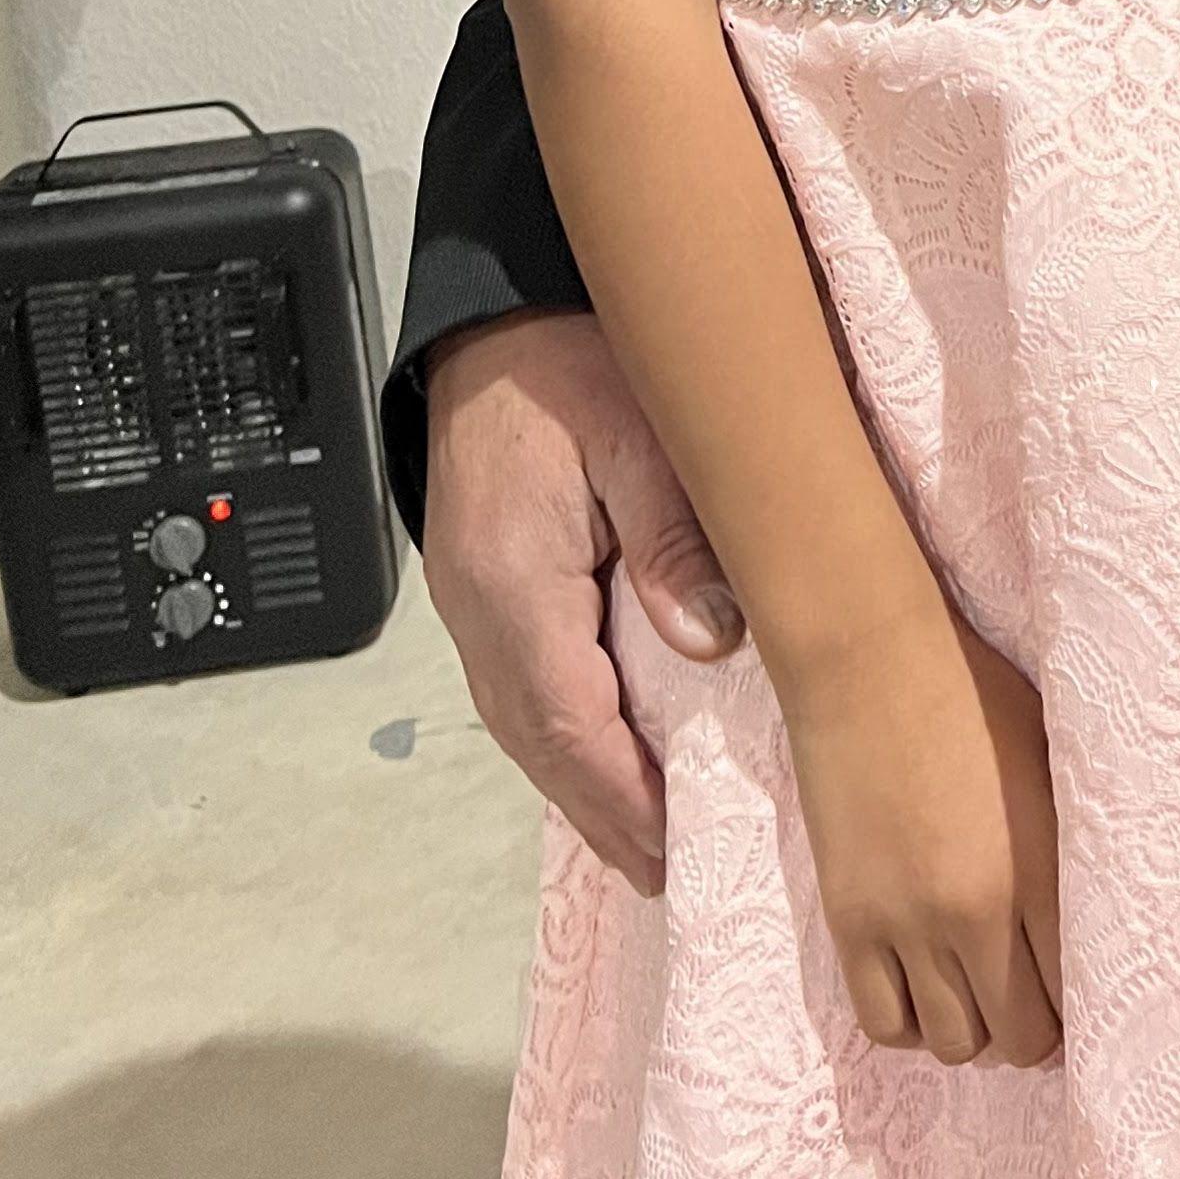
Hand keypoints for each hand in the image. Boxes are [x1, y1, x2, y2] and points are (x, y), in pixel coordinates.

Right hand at [421, 310, 740, 900]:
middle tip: (667, 871)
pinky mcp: (485, 579)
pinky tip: (609, 747)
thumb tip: (707, 643)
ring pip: (528, 716)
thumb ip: (674, 539)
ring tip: (646, 834)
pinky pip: (525, 679)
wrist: (499, 307)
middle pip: (539, 740)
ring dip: (584, 777)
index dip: (621, 796)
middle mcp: (478, 607)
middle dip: (603, 810)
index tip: (673, 851)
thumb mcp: (641, 435)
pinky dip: (568, 727)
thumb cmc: (570, 356)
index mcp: (513, 582)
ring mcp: (472, 597)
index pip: (568, 721)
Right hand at [773, 597, 1065, 1068]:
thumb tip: (1093, 915)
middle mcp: (976, 914)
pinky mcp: (850, 923)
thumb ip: (1067, 850)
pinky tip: (924, 984)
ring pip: (955, 1044)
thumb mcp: (1050, 764)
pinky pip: (886, 1023)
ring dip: (974, 1027)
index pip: (1078, 994)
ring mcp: (907, 925)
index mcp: (1039, 871)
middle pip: (1021, 1038)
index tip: (1078, 990)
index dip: (1083, 1004)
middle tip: (1030, 992)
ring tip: (976, 986)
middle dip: (1034, 1027)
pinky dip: (911, 1021)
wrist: (870, 660)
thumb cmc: (973, 695)